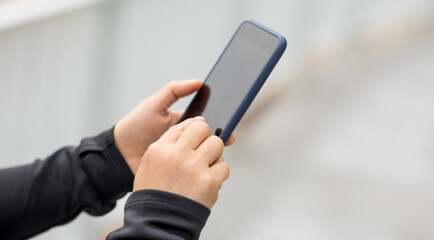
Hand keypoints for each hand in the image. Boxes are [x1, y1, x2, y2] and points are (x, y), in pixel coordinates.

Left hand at [114, 80, 234, 173]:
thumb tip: (198, 82)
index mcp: (183, 123)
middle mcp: (185, 139)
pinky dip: (203, 167)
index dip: (218, 120)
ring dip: (212, 153)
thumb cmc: (135, 126)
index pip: (205, 121)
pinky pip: (194, 168)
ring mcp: (182, 155)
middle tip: (226, 138)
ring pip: (204, 153)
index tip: (228, 121)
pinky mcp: (179, 170)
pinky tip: (208, 166)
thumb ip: (174, 91)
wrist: (119, 154)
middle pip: (208, 138)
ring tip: (218, 151)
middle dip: (219, 137)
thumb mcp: (154, 104)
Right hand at [133, 117, 229, 208]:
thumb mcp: (149, 165)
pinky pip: (224, 167)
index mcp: (159, 149)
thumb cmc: (155, 194)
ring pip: (217, 144)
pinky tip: (208, 182)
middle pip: (202, 128)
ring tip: (205, 168)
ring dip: (214, 155)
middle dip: (205, 138)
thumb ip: (168, 145)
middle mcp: (177, 154)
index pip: (183, 126)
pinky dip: (219, 174)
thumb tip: (192, 125)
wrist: (159, 222)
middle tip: (202, 151)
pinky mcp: (209, 181)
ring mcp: (194, 166)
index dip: (193, 131)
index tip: (196, 137)